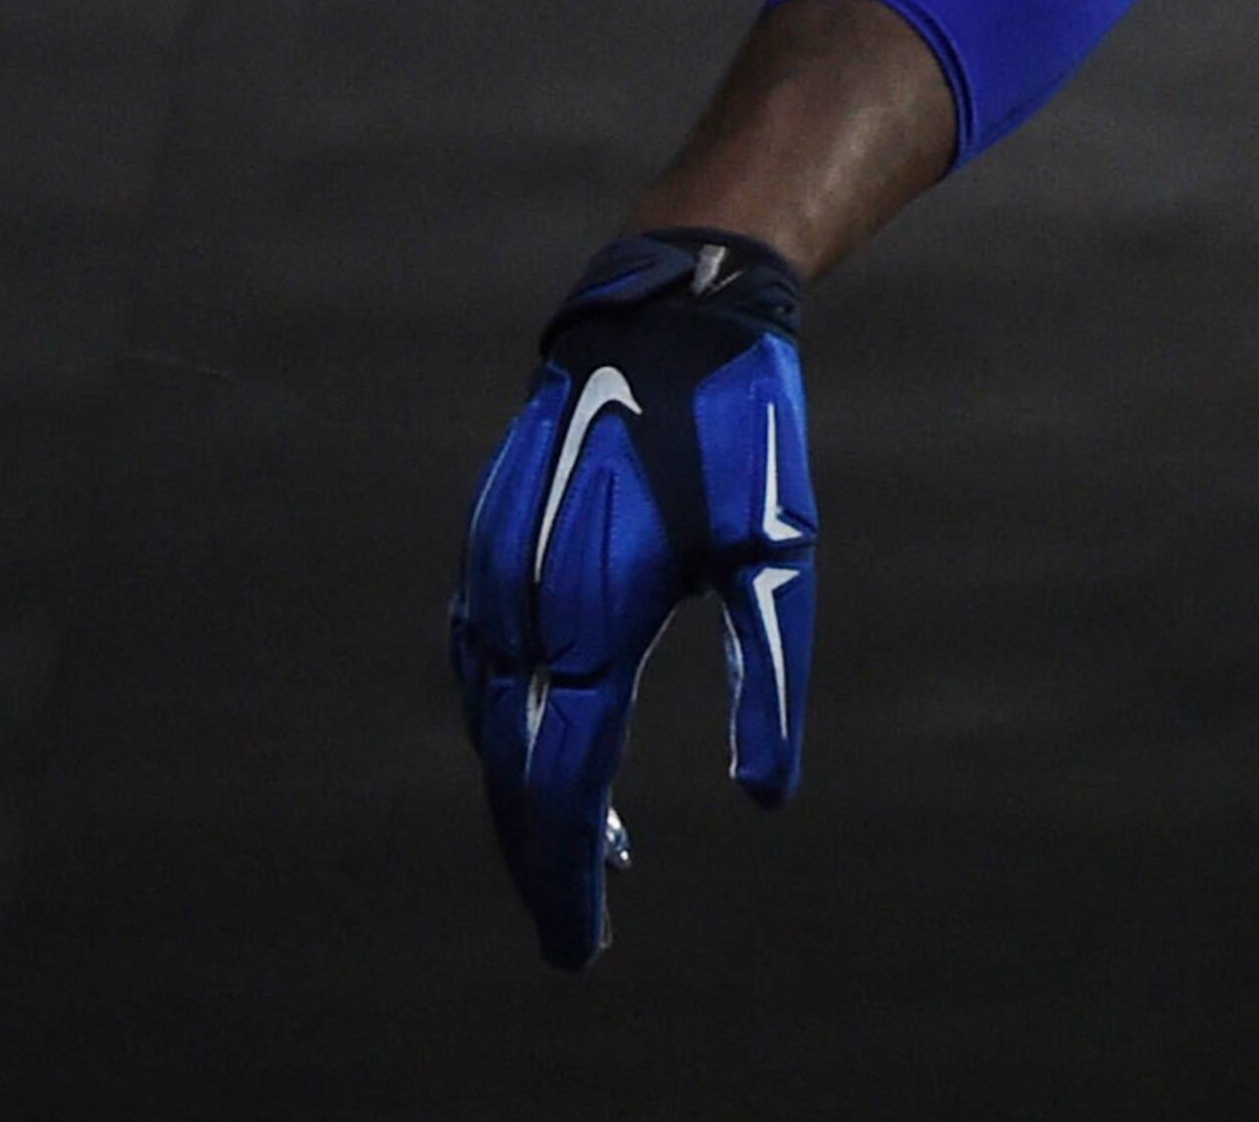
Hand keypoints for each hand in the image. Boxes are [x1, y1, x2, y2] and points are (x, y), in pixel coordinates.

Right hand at [451, 229, 815, 969]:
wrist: (669, 312)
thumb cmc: (738, 431)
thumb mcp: (776, 552)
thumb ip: (770, 677)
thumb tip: (771, 795)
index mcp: (596, 618)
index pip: (565, 789)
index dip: (569, 878)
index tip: (582, 948)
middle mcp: (526, 605)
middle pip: (513, 772)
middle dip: (540, 856)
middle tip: (576, 926)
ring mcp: (495, 571)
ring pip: (490, 720)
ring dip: (522, 791)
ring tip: (581, 848)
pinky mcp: (488, 541)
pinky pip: (482, 662)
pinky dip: (506, 722)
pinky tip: (545, 740)